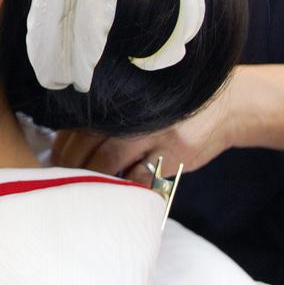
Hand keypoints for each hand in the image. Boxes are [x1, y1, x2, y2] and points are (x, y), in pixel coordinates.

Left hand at [52, 72, 239, 182]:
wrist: (229, 107)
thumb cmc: (177, 106)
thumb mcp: (146, 100)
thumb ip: (112, 115)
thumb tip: (68, 137)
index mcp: (126, 96)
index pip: (84, 118)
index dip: (64, 138)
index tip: (54, 153)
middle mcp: (139, 111)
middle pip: (91, 138)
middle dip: (72, 159)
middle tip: (61, 173)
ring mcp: (159, 132)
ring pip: (111, 159)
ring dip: (92, 175)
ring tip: (82, 183)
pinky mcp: (177, 154)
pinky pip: (142, 177)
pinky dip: (126, 185)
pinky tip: (118, 189)